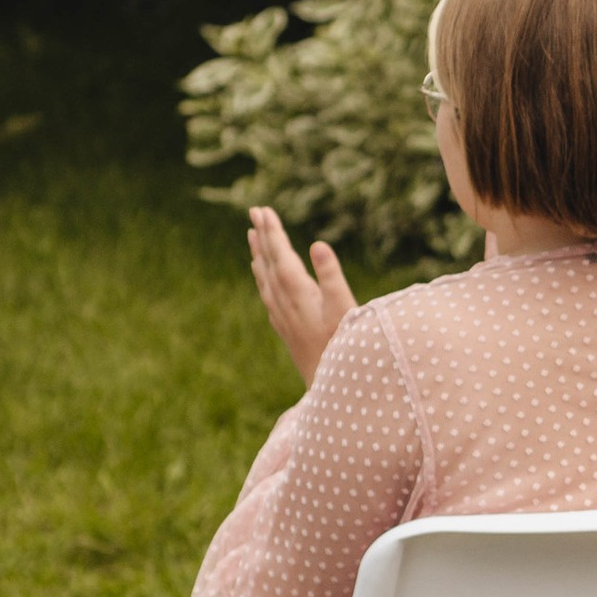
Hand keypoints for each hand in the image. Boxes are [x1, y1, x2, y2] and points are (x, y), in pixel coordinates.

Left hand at [248, 205, 357, 386]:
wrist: (329, 388)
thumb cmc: (343, 345)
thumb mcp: (344, 307)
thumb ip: (330, 275)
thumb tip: (317, 244)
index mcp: (296, 292)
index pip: (279, 254)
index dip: (272, 231)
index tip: (263, 209)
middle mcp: (283, 301)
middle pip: (268, 262)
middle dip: (262, 235)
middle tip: (255, 211)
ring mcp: (281, 315)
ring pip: (264, 278)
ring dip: (259, 254)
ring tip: (253, 236)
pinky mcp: (285, 327)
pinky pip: (266, 294)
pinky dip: (262, 277)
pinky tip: (262, 276)